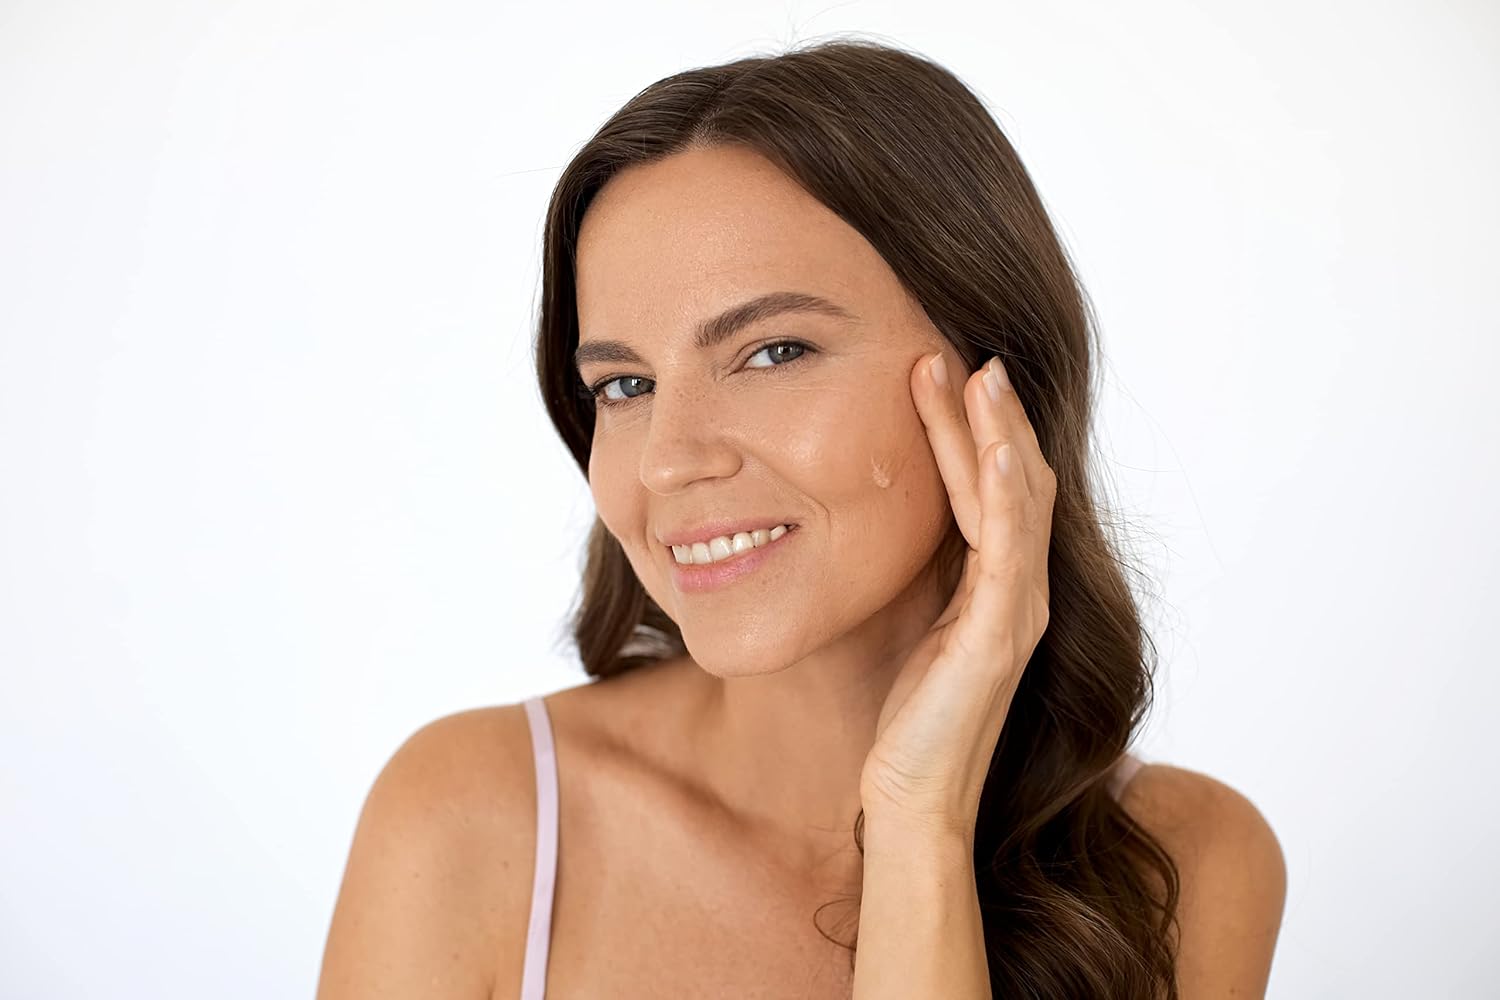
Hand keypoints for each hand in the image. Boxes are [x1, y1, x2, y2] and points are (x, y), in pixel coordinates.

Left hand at [858, 350, 1058, 839]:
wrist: (910, 794)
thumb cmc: (908, 714)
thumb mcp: (915, 623)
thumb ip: (925, 572)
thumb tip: (895, 515)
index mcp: (997, 585)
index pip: (995, 489)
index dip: (976, 430)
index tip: (945, 371)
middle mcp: (1020, 590)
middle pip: (1015, 481)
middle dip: (989, 415)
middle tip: (963, 351)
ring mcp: (1018, 611)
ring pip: (1019, 501)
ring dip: (998, 434)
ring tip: (978, 375)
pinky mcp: (1000, 636)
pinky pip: (1009, 549)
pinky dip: (1010, 492)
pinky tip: (998, 448)